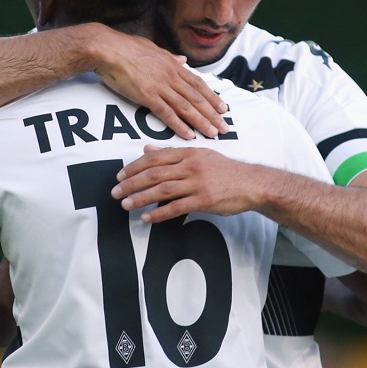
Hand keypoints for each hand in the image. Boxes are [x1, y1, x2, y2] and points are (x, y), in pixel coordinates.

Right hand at [94, 33, 228, 139]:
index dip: (212, 97)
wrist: (108, 48)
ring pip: (187, 107)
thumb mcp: (154, 49)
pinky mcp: (147, 96)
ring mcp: (160, 86)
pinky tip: (189, 135)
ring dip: (202, 122)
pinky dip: (179, 126)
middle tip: (225, 128)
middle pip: (197, 98)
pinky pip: (167, 113)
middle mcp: (171, 76)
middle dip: (213, 114)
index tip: (223, 109)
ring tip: (214, 134)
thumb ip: (169, 57)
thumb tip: (183, 59)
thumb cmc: (126, 47)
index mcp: (173, 65)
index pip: (198, 84)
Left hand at [111, 146, 258, 221]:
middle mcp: (190, 166)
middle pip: (153, 174)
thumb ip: (172, 154)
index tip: (120, 176)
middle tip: (115, 192)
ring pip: (161, 190)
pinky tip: (147, 218)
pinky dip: (159, 213)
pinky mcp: (203, 200)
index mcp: (188, 153)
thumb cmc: (224, 170)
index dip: (134, 167)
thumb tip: (147, 150)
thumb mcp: (199, 155)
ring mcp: (197, 183)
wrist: (251, 183)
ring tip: (125, 205)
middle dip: (131, 183)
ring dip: (140, 198)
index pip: (154, 158)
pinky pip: (176, 207)